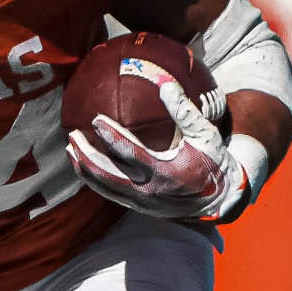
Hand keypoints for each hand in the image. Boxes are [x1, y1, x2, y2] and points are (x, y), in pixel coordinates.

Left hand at [66, 73, 243, 221]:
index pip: (132, 153)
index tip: (95, 119)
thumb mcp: (205, 134)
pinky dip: (94, 180)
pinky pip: (110, 193)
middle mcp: (151, 190)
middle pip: (109, 174)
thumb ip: (184, 110)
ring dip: (85, 169)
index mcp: (167, 171)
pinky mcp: (139, 207)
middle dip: (87, 155)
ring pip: (105, 187)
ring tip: (71, 149)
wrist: (219, 198)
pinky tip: (84, 165)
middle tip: (72, 136)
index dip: (112, 136)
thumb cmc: (212, 160)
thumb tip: (164, 83)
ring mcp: (143, 202)